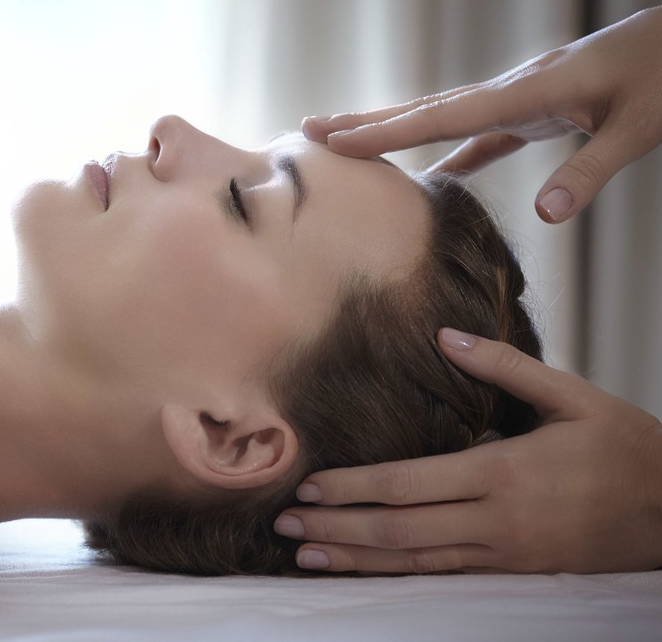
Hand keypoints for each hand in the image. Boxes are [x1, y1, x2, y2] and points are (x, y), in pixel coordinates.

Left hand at [273, 328, 661, 574]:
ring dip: (356, 558)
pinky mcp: (513, 569)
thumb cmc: (626, 449)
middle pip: (400, 528)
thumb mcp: (572, 397)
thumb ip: (504, 366)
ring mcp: (504, 551)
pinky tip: (363, 569)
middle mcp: (496, 518)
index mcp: (503, 470)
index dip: (354, 488)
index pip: (409, 483)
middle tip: (284, 524)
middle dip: (337, 527)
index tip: (309, 486)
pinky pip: (442, 574)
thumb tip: (443, 336)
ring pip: (415, 560)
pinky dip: (395, 573)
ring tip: (305, 554)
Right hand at [301, 5, 661, 223]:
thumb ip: (591, 171)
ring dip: (395, 129)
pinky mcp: (540, 108)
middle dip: (366, 121)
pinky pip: (481, 133)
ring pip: (443, 116)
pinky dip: (450, 151)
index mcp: (529, 93)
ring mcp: (522, 97)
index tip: (334, 143)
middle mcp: (513, 89)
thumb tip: (547, 218)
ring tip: (348, 139)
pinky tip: (436, 172)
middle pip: (424, 108)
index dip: (386, 133)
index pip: (442, 117)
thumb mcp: (640, 126)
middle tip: (309, 129)